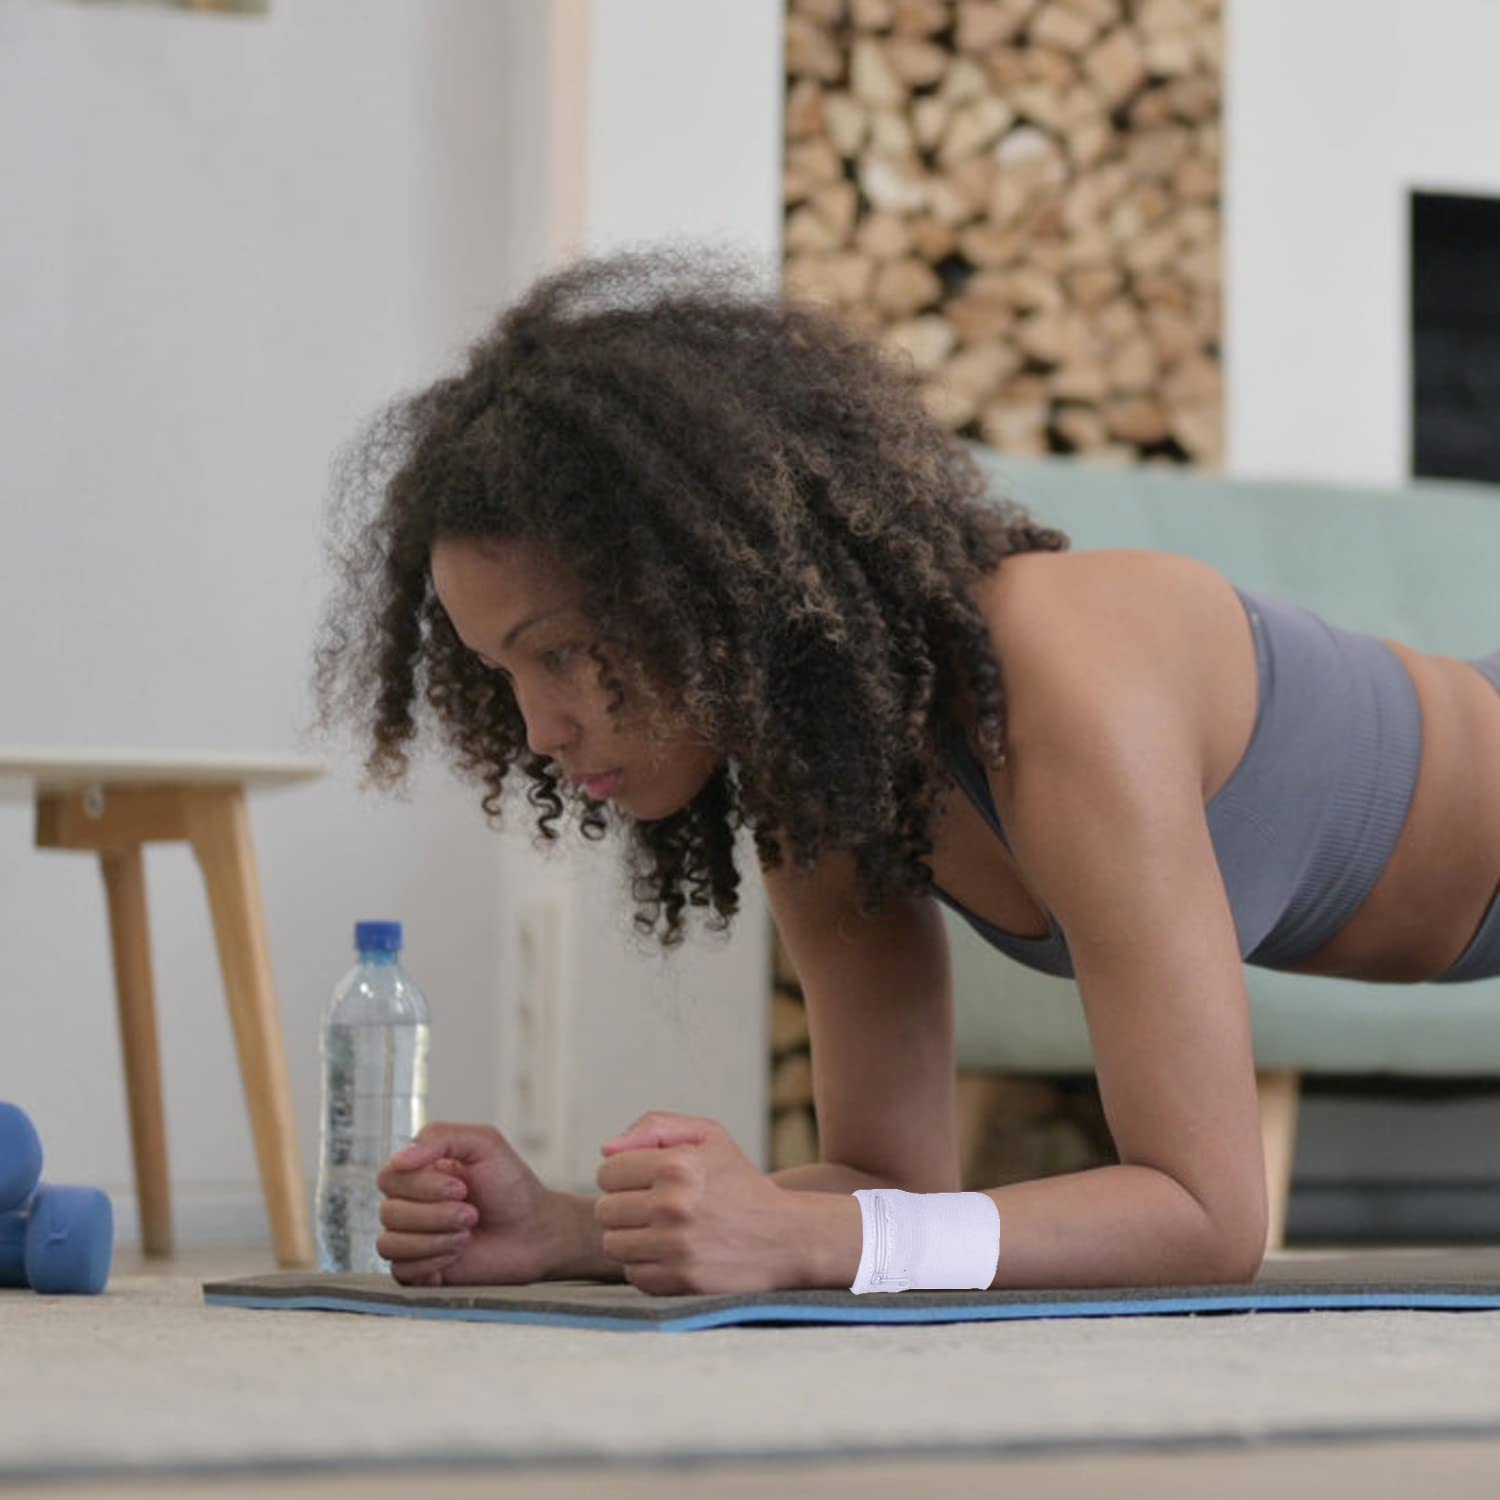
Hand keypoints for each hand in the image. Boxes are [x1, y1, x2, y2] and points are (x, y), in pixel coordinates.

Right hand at [376, 1121, 562, 1287]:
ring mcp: (414, 1237)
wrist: (535, 1233)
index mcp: (421, 1171)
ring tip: (466, 1234)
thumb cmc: (512, 1187)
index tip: (461, 1187)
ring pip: (389, 1243)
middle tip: (471, 1213)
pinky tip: (457, 1254)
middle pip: (388, 1212)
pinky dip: (431, 1262)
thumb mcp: (484, 1144)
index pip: (389, 1177)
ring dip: (434, 1239)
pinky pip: (400, 1270)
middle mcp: (412, 1204)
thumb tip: (398, 1159)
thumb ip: (439, 1137)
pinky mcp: (420, 1269)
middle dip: (435, 1215)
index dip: (422, 1186)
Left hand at [595, 1110, 794, 1295]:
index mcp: (677, 1165)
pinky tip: (669, 1253)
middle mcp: (673, 1205)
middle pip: (605, 1210)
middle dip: (622, 1207)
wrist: (785, 1236)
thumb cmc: (739, 1182)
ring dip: (630, 1238)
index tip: (643, 1181)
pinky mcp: (680, 1281)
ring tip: (657, 1231)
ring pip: (613, 1244)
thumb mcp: (709, 1137)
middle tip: (650, 1208)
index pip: (608, 1171)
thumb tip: (607, 1149)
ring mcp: (676, 1247)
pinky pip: (633, 1274)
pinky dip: (645, 1265)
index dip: (622, 1175)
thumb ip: (655, 1128)